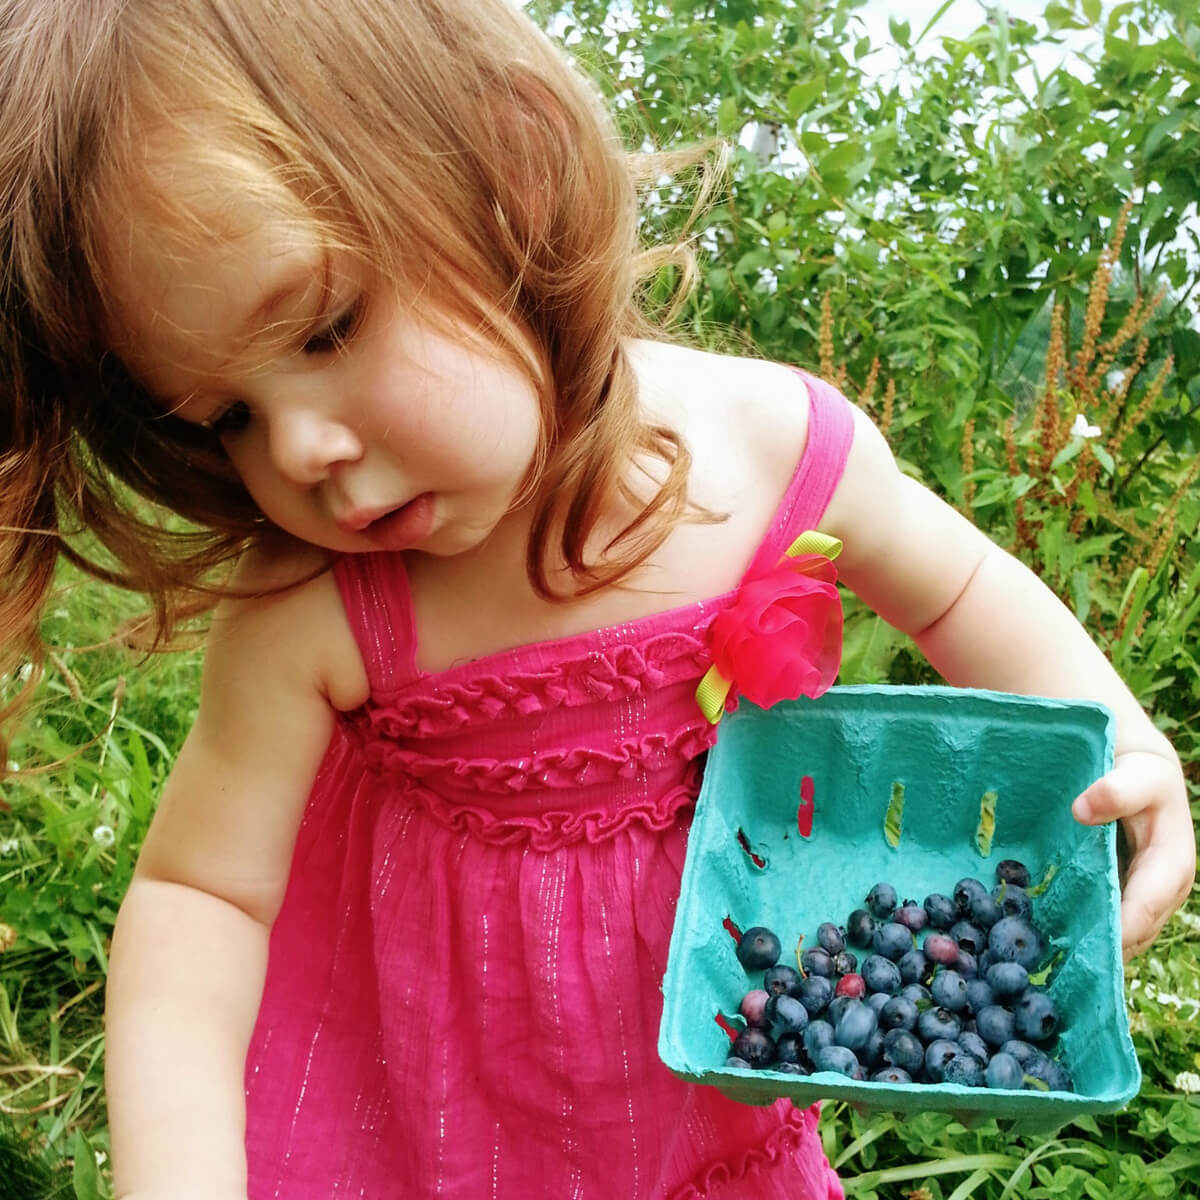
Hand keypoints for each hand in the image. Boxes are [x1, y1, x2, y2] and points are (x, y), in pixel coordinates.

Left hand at [1072, 748, 1194, 959]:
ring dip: (1093, 950)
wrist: (1140, 772)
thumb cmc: (1138, 773)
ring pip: (1124, 937)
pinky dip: (1087, 935)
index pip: (1144, 908)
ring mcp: (1147, 898)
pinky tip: (1054, 944)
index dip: (1117, 931)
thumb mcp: (1136, 773)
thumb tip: (1083, 810)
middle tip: (1058, 969)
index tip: (1085, 951)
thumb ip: (1116, 790)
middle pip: (1135, 933)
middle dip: (1101, 951)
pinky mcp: (1127, 897)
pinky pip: (1110, 924)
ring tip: (1052, 965)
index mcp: (1173, 865)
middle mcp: (1165, 891)